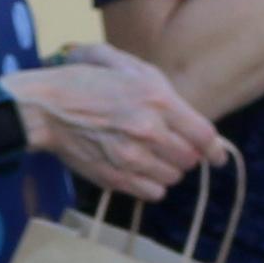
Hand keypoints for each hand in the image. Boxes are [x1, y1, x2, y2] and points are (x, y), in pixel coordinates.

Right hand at [14, 48, 221, 200]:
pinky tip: (137, 170)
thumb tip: (194, 119)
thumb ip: (167, 92)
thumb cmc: (87, 82)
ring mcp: (131, 158)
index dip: (215, 150)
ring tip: (147, 155)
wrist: (46, 108)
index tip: (216, 157)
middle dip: (183, 154)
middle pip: (189, 160)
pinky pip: (152, 193)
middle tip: (167, 145)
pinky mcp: (115, 178)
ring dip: (166, 170)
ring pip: (172, 178)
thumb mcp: (130, 69)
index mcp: (156, 100)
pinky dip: (150, 185)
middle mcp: (148, 131)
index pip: (204, 136)